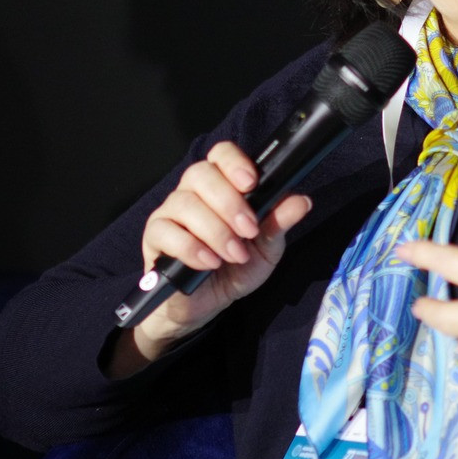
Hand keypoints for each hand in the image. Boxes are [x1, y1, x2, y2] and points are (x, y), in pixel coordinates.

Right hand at [118, 142, 311, 366]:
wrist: (206, 303)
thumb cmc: (235, 268)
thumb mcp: (266, 248)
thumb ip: (279, 223)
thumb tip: (302, 201)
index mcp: (222, 186)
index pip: (221, 155)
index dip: (234, 163)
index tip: (251, 183)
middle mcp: (193, 192)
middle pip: (201, 174)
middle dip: (230, 202)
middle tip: (249, 231)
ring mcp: (170, 212)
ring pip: (185, 204)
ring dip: (216, 231)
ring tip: (235, 254)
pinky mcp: (155, 236)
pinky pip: (166, 232)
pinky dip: (192, 248)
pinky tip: (209, 263)